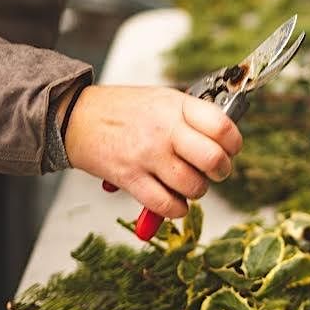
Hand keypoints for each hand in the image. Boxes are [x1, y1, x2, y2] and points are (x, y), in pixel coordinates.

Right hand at [62, 85, 242, 217]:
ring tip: (187, 183)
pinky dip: (176, 209)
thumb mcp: (163, 100)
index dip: (233, 143)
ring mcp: (148, 155)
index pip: (222, 126)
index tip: (230, 149)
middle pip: (213, 160)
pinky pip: (167, 205)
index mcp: (177, 106)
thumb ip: (192, 117)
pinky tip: (173, 201)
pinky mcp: (131, 178)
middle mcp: (165, 130)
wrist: (76, 118)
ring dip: (197, 191)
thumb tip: (225, 142)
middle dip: (221, 171)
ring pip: (193, 186)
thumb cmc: (124, 111)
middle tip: (215, 171)